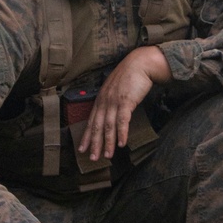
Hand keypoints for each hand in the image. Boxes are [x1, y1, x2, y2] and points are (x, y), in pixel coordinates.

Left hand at [79, 46, 171, 161]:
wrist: (140, 63)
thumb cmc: (130, 76)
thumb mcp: (116, 89)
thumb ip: (111, 101)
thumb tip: (111, 114)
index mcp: (101, 99)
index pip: (91, 121)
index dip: (87, 136)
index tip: (82, 149)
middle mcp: (105, 101)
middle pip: (97, 126)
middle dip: (94, 144)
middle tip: (92, 158)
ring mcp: (114, 101)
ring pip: (108, 126)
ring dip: (107, 142)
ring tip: (107, 156)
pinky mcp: (126, 101)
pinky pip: (122, 120)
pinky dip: (121, 133)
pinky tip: (121, 143)